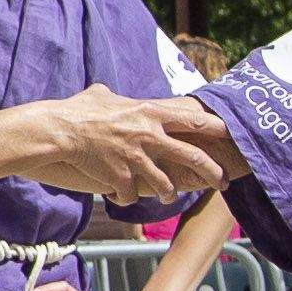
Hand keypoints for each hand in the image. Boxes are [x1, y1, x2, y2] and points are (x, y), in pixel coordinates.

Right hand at [28, 86, 236, 209]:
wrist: (59, 132)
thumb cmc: (78, 110)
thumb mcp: (101, 94)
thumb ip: (114, 97)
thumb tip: (109, 93)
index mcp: (150, 114)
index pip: (194, 120)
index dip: (217, 127)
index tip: (232, 133)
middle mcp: (150, 137)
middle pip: (194, 157)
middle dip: (213, 172)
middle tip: (223, 182)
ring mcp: (136, 160)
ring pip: (167, 186)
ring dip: (169, 193)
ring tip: (169, 196)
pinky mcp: (121, 178)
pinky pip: (132, 196)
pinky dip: (128, 197)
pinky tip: (121, 196)